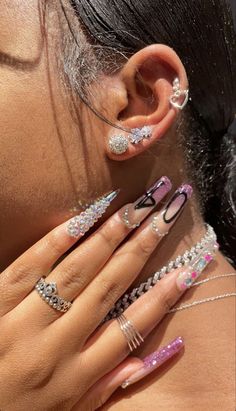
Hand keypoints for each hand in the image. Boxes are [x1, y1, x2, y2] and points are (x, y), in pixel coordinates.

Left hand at [0, 178, 209, 409]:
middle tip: (161, 217)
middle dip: (140, 249)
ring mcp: (23, 323)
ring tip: (132, 210)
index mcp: (74, 376)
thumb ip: (102, 389)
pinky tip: (81, 219)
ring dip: (107, 237)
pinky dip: (57, 242)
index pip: (129, 329)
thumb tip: (145, 361)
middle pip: (108, 288)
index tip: (184, 271)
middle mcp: (55, 347)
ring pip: (74, 273)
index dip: (160, 299)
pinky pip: (29, 267)